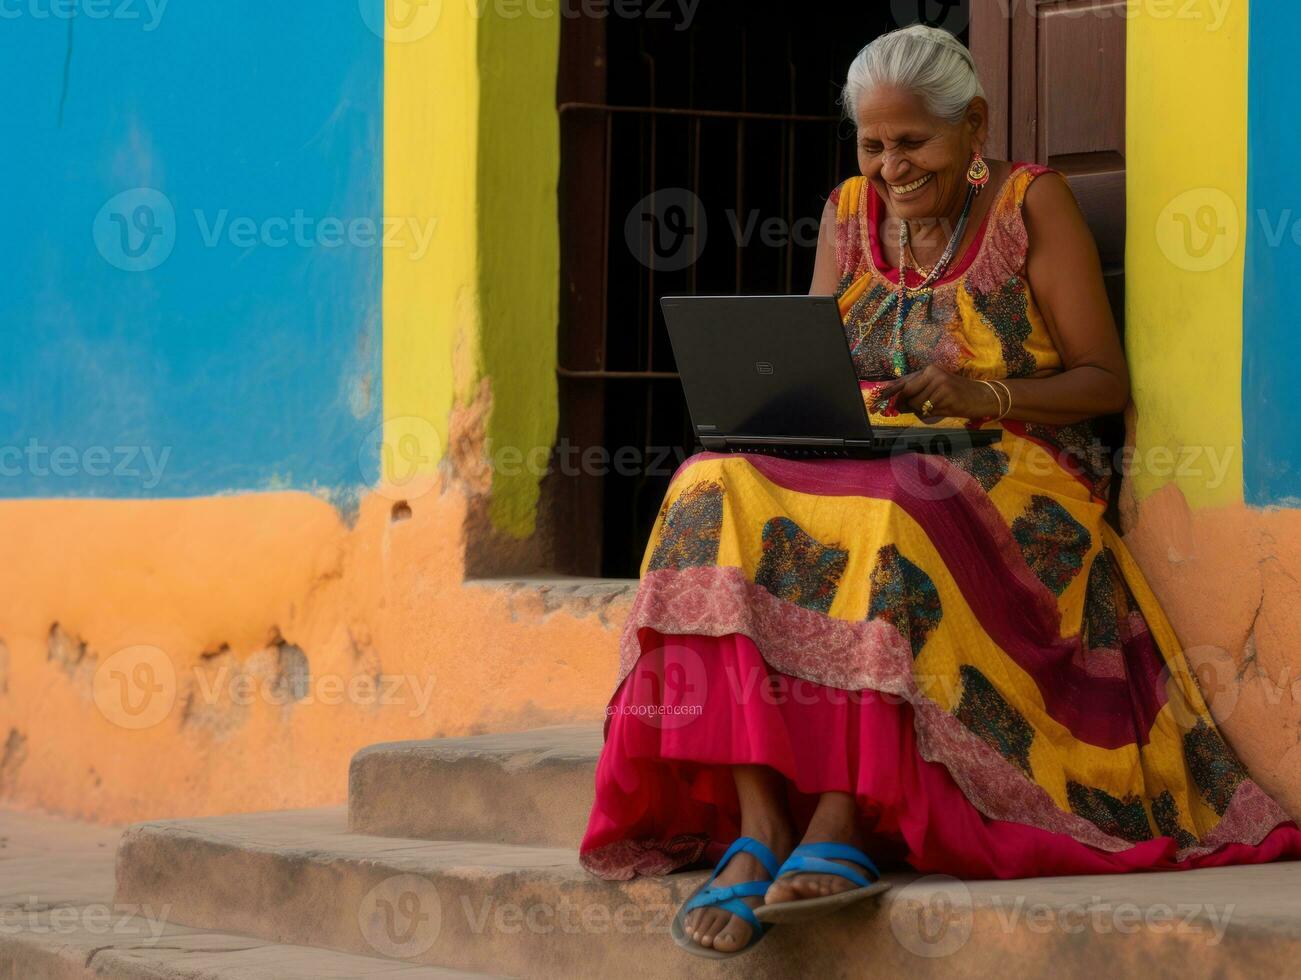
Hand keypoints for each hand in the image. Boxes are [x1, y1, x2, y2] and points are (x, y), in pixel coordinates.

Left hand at [876, 366, 1001, 421]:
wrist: (982, 396)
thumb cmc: (957, 393)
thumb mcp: (937, 387)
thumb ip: (918, 390)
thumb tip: (896, 400)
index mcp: (929, 370)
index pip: (904, 381)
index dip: (890, 391)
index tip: (879, 398)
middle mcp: (932, 374)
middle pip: (908, 394)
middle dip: (907, 404)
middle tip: (917, 407)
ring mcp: (939, 384)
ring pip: (917, 404)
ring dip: (923, 410)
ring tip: (938, 405)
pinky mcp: (946, 395)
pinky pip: (929, 410)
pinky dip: (932, 413)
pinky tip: (945, 408)